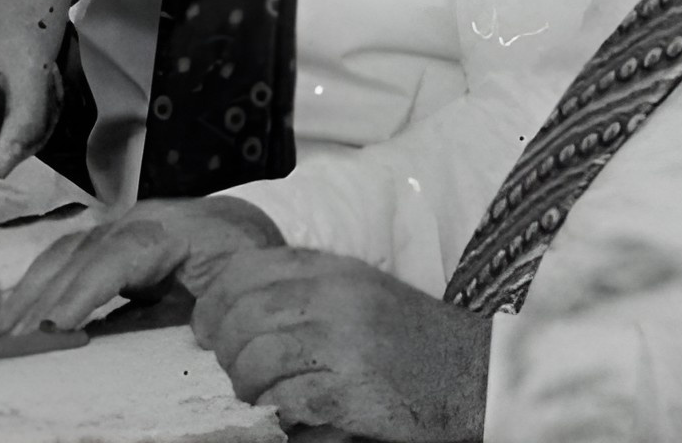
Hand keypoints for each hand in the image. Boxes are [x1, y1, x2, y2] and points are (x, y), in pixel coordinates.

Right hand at [0, 198, 282, 337]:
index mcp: (174, 226)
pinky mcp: (107, 247)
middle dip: (42, 295)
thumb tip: (201, 329)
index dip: (86, 286)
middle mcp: (137, 221)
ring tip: (0, 331)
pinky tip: (17, 318)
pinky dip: (38, 288)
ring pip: (64, 254)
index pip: (121, 252)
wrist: (246, 234)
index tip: (58, 323)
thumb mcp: (245, 280)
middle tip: (11, 339)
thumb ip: (225, 303)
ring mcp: (118, 230)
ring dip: (29, 291)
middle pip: (80, 252)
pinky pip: (66, 263)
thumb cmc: (246, 261)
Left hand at [191, 247, 492, 441]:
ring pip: (255, 360)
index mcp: (332, 269)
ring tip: (262, 396)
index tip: (208, 329)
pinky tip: (294, 412)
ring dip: (248, 386)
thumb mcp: (358, 291)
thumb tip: (233, 309)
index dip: (213, 304)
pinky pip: (286, 400)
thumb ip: (303, 290)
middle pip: (241, 316)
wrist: (473, 373)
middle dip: (225, 350)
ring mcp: (342, 344)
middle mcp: (333, 298)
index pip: (244, 272)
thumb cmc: (412, 338)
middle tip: (236, 371)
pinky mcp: (350, 392)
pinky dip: (280, 411)